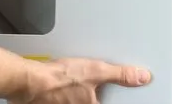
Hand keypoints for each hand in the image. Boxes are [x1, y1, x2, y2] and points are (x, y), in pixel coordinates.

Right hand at [15, 58, 151, 103]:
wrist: (29, 81)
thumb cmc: (57, 79)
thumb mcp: (96, 71)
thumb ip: (120, 75)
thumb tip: (141, 77)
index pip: (109, 103)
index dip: (108, 97)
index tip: (105, 93)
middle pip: (96, 101)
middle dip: (95, 94)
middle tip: (85, 83)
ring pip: (80, 100)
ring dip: (79, 94)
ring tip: (74, 82)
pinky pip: (66, 100)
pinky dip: (67, 94)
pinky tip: (64, 85)